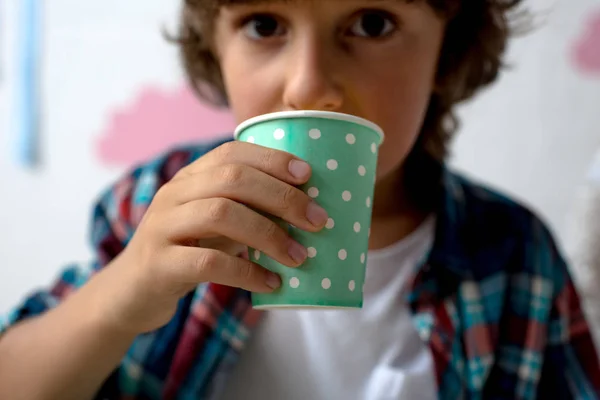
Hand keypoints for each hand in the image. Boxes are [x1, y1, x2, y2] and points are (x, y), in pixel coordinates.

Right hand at [101, 141, 328, 333]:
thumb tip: (306, 207)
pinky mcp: (160, 264)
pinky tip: (272, 283)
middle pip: (232, 179)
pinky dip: (248, 272)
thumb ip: (247, 208)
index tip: (308, 176)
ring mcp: (163, 227)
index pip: (232, 153)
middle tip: (317, 220)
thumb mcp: (214, 222)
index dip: (272, 159)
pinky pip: (210, 262)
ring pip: (221, 214)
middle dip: (281, 197)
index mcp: (190, 178)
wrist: (132, 292)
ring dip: (269, 234)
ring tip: (300, 256)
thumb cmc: (187, 251)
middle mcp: (174, 194)